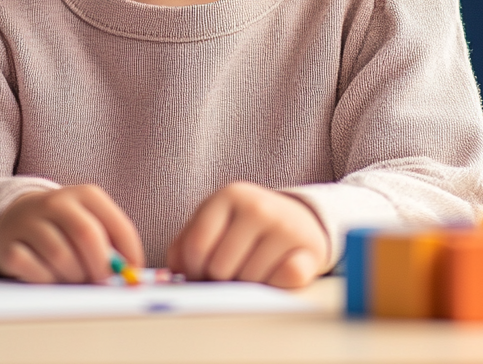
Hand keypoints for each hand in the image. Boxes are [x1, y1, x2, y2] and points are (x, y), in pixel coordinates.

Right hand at [0, 184, 144, 282]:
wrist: (18, 216)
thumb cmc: (66, 226)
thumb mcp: (91, 222)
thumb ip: (112, 243)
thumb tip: (129, 273)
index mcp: (86, 194)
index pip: (116, 224)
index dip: (129, 253)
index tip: (132, 274)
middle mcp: (56, 202)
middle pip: (87, 235)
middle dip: (100, 266)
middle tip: (102, 282)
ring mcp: (29, 221)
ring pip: (60, 256)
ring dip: (72, 276)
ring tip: (73, 276)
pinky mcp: (8, 245)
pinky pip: (33, 269)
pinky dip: (46, 279)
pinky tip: (48, 276)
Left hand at [166, 182, 328, 287]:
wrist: (298, 220)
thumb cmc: (246, 227)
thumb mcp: (213, 223)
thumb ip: (185, 245)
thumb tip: (173, 273)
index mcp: (228, 196)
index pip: (196, 246)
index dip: (193, 270)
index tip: (201, 271)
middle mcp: (257, 206)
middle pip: (220, 268)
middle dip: (221, 280)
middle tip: (232, 271)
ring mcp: (285, 226)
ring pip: (249, 281)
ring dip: (247, 286)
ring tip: (255, 268)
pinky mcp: (309, 250)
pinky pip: (284, 282)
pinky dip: (277, 287)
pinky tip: (278, 271)